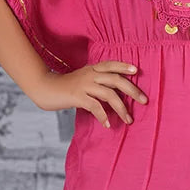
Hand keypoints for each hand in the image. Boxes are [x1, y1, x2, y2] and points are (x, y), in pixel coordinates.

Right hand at [29, 62, 146, 128]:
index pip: (111, 64)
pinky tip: (108, 124)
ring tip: (129, 120)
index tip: (137, 71)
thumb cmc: (65, 87)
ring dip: (122, 108)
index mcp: (92, 69)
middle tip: (144, 101)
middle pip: (116, 80)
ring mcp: (84, 85)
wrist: (45, 89)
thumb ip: (96, 82)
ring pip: (109, 95)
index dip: (124, 66)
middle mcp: (90, 75)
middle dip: (132, 90)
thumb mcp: (82, 79)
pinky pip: (95, 107)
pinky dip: (104, 116)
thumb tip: (114, 95)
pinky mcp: (77, 97)